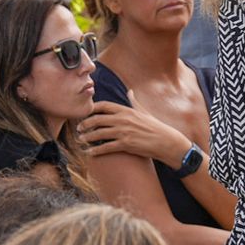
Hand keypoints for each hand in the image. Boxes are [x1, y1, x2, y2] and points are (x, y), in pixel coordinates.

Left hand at [78, 100, 194, 164]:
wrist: (165, 142)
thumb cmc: (155, 127)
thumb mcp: (144, 111)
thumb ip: (134, 102)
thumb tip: (130, 91)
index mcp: (126, 110)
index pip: (104, 106)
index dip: (92, 108)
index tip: (85, 113)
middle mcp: (123, 119)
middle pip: (97, 119)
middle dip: (85, 124)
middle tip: (79, 128)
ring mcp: (123, 132)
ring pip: (99, 134)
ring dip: (87, 137)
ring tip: (81, 140)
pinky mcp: (125, 145)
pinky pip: (106, 147)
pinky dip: (95, 151)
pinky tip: (89, 153)